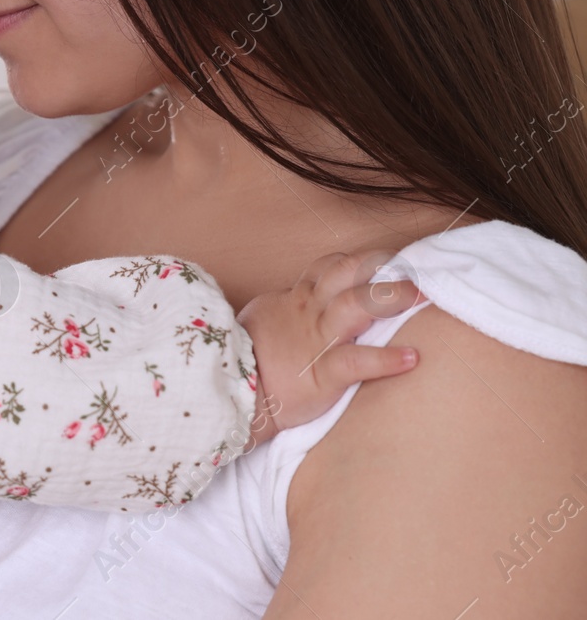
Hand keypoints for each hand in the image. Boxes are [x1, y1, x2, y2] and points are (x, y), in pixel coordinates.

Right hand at [238, 249, 423, 448]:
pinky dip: (386, 359)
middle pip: (348, 273)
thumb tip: (300, 299)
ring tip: (421, 297)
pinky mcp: (322, 373)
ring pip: (356, 305)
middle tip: (416, 273)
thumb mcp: (264, 319)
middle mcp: (310, 311)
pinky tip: (411, 358)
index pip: (332, 267)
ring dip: (392, 297)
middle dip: (384, 268)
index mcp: (297, 300)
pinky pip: (356, 361)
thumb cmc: (246, 359)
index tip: (390, 264)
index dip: (363, 261)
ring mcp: (317, 340)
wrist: (232, 392)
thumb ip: (289, 308)